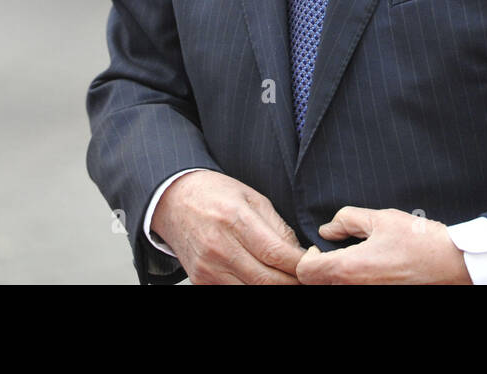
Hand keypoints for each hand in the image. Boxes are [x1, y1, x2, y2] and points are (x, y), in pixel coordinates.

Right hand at [151, 170, 305, 283]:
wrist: (173, 201)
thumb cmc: (214, 194)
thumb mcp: (251, 197)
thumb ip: (278, 226)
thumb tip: (300, 253)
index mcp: (234, 219)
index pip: (276, 253)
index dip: (300, 265)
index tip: (313, 264)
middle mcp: (219, 247)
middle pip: (267, 280)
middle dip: (293, 282)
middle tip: (306, 278)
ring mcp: (208, 268)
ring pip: (252, 292)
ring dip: (275, 287)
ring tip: (286, 278)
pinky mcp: (201, 281)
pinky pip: (234, 293)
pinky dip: (252, 289)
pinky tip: (263, 279)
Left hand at [296, 207, 472, 284]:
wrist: (449, 262)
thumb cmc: (417, 239)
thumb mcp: (380, 218)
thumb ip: (347, 220)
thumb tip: (327, 229)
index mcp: (349, 268)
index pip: (306, 271)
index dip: (309, 256)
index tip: (324, 245)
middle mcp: (354, 288)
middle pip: (317, 283)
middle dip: (320, 267)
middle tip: (335, 251)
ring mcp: (368, 294)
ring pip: (336, 288)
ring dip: (336, 275)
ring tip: (354, 257)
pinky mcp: (379, 295)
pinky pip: (354, 290)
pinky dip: (353, 280)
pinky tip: (369, 267)